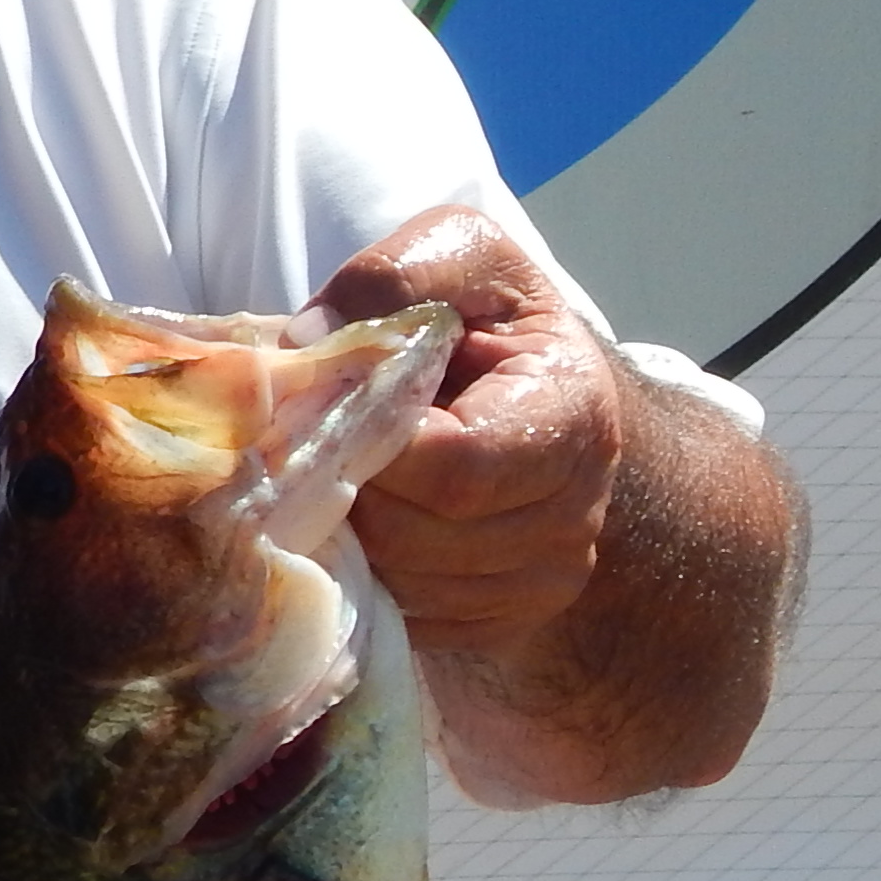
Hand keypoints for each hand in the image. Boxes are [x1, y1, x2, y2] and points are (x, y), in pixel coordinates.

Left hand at [321, 208, 617, 657]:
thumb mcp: (458, 258)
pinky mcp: (497, 622)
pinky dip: (361, 575)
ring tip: (337, 473)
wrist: (541, 396)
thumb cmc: (491, 320)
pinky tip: (360, 517)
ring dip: (344, 535)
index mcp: (573, 417)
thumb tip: (310, 340)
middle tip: (307, 443)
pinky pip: (400, 618)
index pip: (455, 466)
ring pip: (398, 583)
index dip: (370, 443)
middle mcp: (572, 515)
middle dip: (340, 487)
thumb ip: (393, 276)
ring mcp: (539, 581)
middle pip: (413, 534)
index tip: (325, 405)